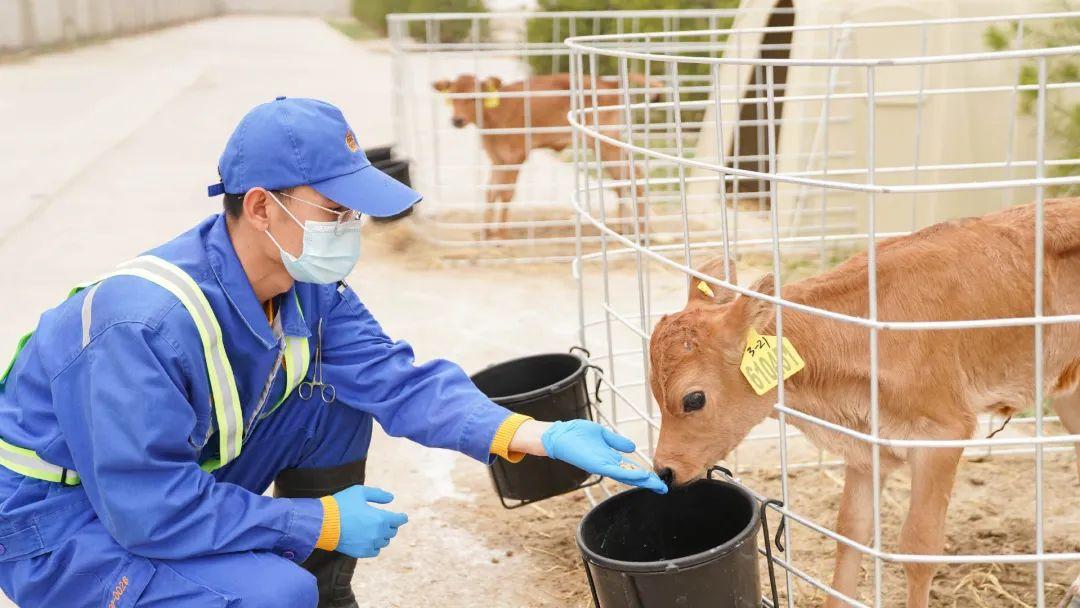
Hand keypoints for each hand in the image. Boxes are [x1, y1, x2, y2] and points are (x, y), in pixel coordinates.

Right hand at [332, 485, 408, 557]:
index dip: (402, 517)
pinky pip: (375, 551)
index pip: (399, 520)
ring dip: (383, 535)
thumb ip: (378, 494)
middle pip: (392, 531)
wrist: (323, 523)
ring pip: (384, 542)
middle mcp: (378, 533)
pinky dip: (375, 546)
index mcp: (381, 518)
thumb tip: (391, 498)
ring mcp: (369, 544)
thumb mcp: (360, 492)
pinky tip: (371, 540)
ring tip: (377, 530)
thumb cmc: (341, 504)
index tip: (403, 516)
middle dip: (391, 525)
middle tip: (387, 521)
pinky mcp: (360, 552)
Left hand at [540, 420, 667, 493]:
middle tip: (663, 488)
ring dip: (640, 480)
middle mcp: (608, 465)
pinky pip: (614, 471)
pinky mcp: (596, 465)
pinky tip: (639, 475)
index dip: (645, 475)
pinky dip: (628, 474)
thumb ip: (617, 442)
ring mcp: (602, 466)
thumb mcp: (603, 435)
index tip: (658, 480)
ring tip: (654, 483)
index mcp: (610, 458)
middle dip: (647, 482)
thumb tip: (633, 448)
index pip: (631, 469)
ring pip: (625, 476)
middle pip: (631, 476)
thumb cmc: (578, 434)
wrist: (561, 435)